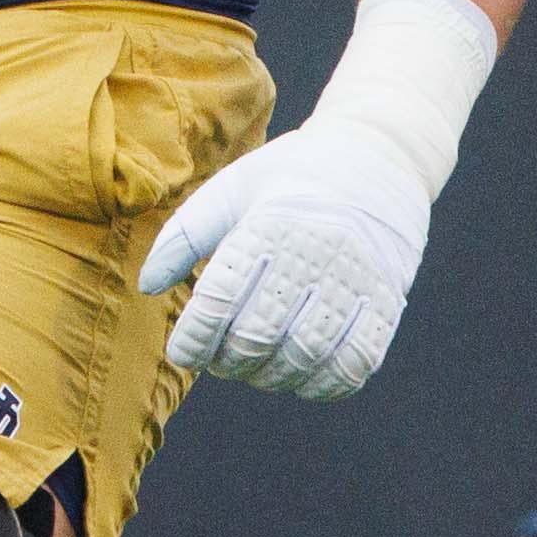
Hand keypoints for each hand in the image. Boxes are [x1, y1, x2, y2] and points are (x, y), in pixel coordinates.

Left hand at [138, 116, 435, 398]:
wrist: (379, 153)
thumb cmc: (290, 177)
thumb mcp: (231, 189)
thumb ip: (183, 236)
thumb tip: (148, 286)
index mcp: (267, 224)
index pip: (220, 298)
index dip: (195, 338)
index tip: (184, 352)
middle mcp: (313, 252)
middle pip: (259, 335)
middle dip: (229, 362)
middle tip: (220, 361)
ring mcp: (355, 278)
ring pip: (305, 355)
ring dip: (272, 376)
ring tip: (257, 369)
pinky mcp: (388, 297)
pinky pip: (356, 360)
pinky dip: (324, 383)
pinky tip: (303, 377)